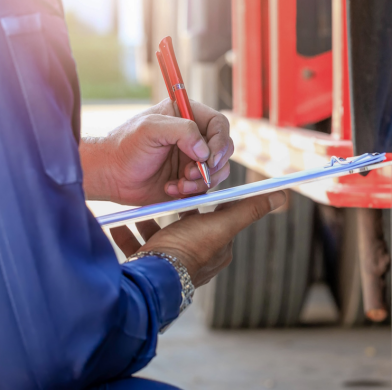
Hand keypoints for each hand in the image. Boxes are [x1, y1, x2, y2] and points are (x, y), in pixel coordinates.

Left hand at [80, 98, 233, 205]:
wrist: (111, 175)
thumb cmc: (125, 146)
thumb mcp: (150, 129)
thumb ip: (182, 130)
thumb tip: (205, 150)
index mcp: (186, 115)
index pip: (219, 124)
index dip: (220, 141)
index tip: (209, 158)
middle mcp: (194, 136)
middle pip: (224, 148)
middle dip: (211, 165)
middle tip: (190, 173)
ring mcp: (193, 158)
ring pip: (218, 171)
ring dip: (201, 181)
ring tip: (179, 185)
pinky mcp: (190, 179)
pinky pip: (205, 187)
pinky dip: (192, 192)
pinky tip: (171, 189)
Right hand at [111, 191, 285, 286]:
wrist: (153, 279)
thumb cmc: (189, 249)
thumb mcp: (220, 224)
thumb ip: (248, 209)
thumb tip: (282, 195)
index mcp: (215, 247)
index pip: (213, 215)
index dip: (202, 198)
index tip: (191, 182)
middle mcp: (195, 256)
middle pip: (184, 224)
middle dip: (171, 207)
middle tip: (162, 191)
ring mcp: (171, 263)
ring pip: (159, 235)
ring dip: (148, 220)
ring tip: (137, 207)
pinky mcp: (149, 267)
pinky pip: (139, 247)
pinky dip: (129, 234)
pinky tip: (119, 223)